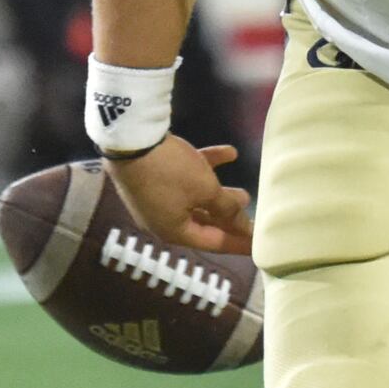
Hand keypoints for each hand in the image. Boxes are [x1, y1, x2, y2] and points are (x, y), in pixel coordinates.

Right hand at [106, 134, 249, 255]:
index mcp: (174, 231)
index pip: (213, 242)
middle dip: (229, 219)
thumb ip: (226, 208)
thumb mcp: (205, 190)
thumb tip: (242, 224)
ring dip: (218, 195)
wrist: (130, 140)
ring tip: (244, 191)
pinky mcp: (152, 175)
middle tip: (252, 219)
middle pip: (203, 222)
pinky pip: (183, 177)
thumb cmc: (171, 172)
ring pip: (194, 199)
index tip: (257, 247)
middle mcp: (163, 219)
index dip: (238, 243)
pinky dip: (204, 168)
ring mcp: (156, 197)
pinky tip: (229, 152)